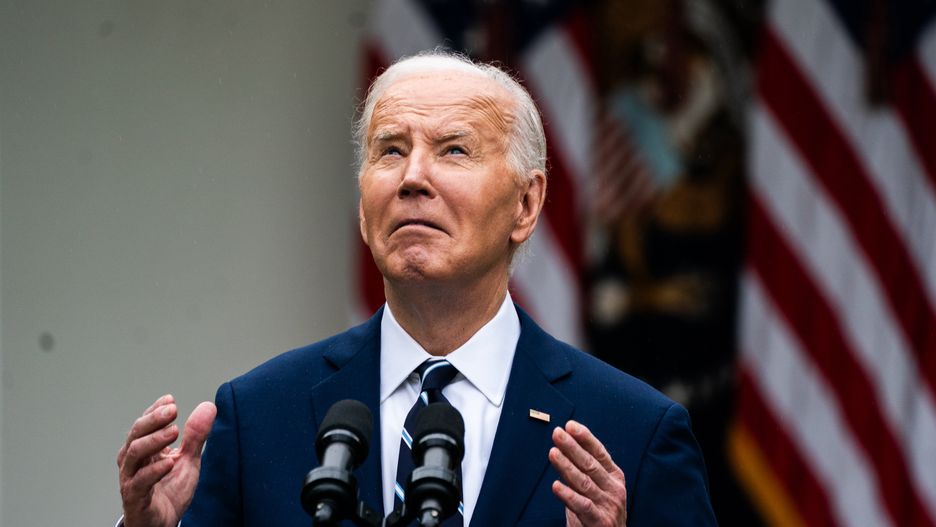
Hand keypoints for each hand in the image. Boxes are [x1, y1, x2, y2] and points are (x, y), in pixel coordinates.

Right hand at [117, 394, 216, 526]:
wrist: (162, 524)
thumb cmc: (169, 491)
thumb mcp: (188, 460)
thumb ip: (196, 436)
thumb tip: (208, 407)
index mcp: (143, 449)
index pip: (144, 424)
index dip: (154, 410)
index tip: (170, 400)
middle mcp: (132, 462)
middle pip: (136, 434)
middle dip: (154, 419)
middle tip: (173, 410)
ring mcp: (131, 479)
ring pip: (133, 454)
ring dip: (154, 440)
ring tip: (174, 431)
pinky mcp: (135, 497)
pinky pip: (140, 482)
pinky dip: (154, 470)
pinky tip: (169, 461)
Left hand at [549, 420, 626, 526]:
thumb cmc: (599, 513)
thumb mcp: (594, 489)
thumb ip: (581, 472)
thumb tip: (562, 448)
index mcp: (615, 477)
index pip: (599, 453)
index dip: (585, 438)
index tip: (570, 425)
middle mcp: (615, 489)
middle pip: (590, 464)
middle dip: (572, 447)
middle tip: (557, 433)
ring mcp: (609, 506)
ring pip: (584, 482)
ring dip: (566, 466)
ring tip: (553, 453)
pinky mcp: (601, 522)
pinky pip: (582, 506)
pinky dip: (568, 495)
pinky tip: (556, 486)